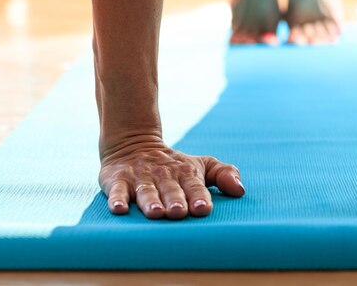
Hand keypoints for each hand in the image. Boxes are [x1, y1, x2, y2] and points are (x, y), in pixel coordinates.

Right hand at [99, 139, 243, 218]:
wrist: (133, 142)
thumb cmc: (174, 165)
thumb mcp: (201, 165)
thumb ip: (223, 174)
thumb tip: (241, 190)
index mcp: (186, 173)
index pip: (194, 186)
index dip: (199, 196)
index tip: (203, 208)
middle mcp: (163, 176)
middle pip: (170, 190)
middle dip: (175, 201)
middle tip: (179, 212)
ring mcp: (140, 178)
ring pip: (146, 191)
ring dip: (150, 202)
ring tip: (156, 213)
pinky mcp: (117, 180)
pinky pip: (116, 190)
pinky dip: (116, 199)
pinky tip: (119, 209)